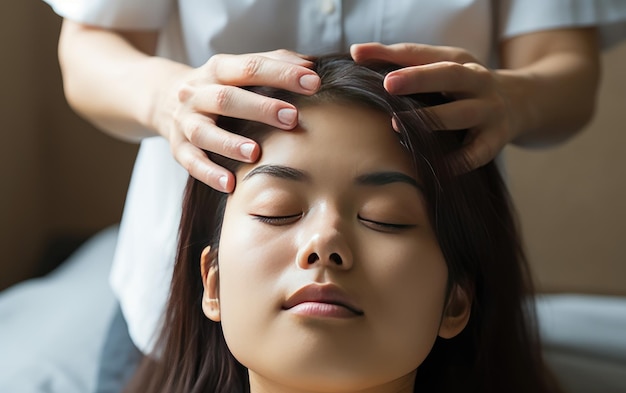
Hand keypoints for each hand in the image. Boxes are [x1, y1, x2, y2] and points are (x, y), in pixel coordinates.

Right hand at [159, 50, 320, 191]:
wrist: (164, 98)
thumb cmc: (219, 85)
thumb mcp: (239, 70)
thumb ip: (273, 63)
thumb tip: (309, 67)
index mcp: (218, 70)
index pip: (250, 67)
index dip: (282, 74)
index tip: (313, 83)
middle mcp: (198, 93)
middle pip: (226, 98)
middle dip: (260, 108)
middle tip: (291, 118)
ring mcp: (185, 122)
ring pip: (204, 132)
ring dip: (230, 143)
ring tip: (255, 154)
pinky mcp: (178, 148)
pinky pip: (191, 163)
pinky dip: (210, 174)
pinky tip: (231, 184)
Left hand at [351, 42, 518, 169]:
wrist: (521, 103)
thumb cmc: (464, 86)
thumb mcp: (441, 66)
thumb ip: (400, 60)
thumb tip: (356, 52)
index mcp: (459, 61)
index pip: (424, 54)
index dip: (395, 55)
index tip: (362, 56)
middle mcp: (477, 82)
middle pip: (449, 76)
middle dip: (419, 79)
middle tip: (388, 85)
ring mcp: (489, 112)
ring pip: (461, 115)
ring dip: (430, 120)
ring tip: (397, 126)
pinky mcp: (495, 141)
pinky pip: (474, 154)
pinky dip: (455, 162)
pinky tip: (433, 166)